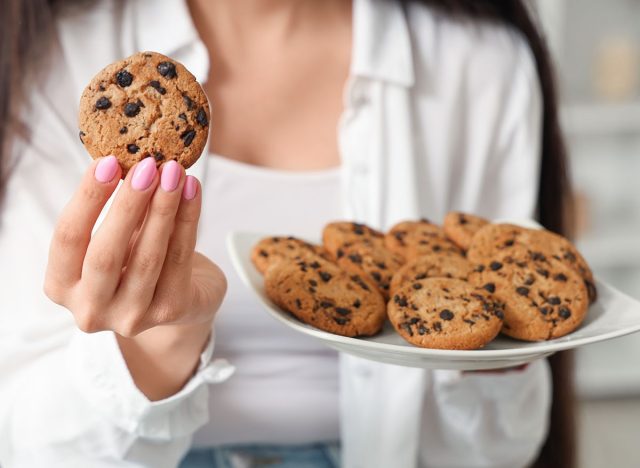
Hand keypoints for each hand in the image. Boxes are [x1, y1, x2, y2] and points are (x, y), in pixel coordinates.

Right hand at [44, 155, 225, 338]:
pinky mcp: (169, 312)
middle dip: (128, 204)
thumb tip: (129, 161)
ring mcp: (131, 317)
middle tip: (147, 165)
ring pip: (147, 258)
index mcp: (62, 286)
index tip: (108, 162)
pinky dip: (188, 219)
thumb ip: (117, 211)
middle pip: (105, 254)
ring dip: (163, 208)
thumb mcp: (118, 238)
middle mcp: (91, 309)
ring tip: (175, 172)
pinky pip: (179, 258)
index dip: (87, 199)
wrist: (183, 299)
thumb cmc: (140, 261)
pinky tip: (192, 191)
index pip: (67, 238)